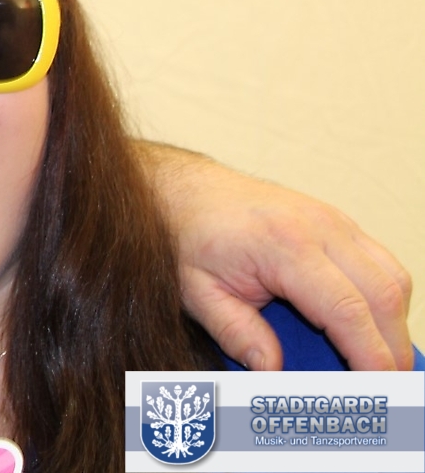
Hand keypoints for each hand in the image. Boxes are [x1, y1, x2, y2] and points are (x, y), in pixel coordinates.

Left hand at [139, 141, 412, 369]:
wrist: (185, 190)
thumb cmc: (188, 237)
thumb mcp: (197, 292)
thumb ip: (236, 334)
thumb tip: (272, 371)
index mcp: (283, 245)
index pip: (346, 309)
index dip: (369, 354)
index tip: (377, 388)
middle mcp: (319, 227)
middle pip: (382, 294)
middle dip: (392, 346)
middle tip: (386, 387)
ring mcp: (333, 220)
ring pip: (392, 276)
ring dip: (394, 322)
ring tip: (379, 360)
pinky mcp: (338, 221)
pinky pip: (381, 262)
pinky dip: (386, 297)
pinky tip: (368, 324)